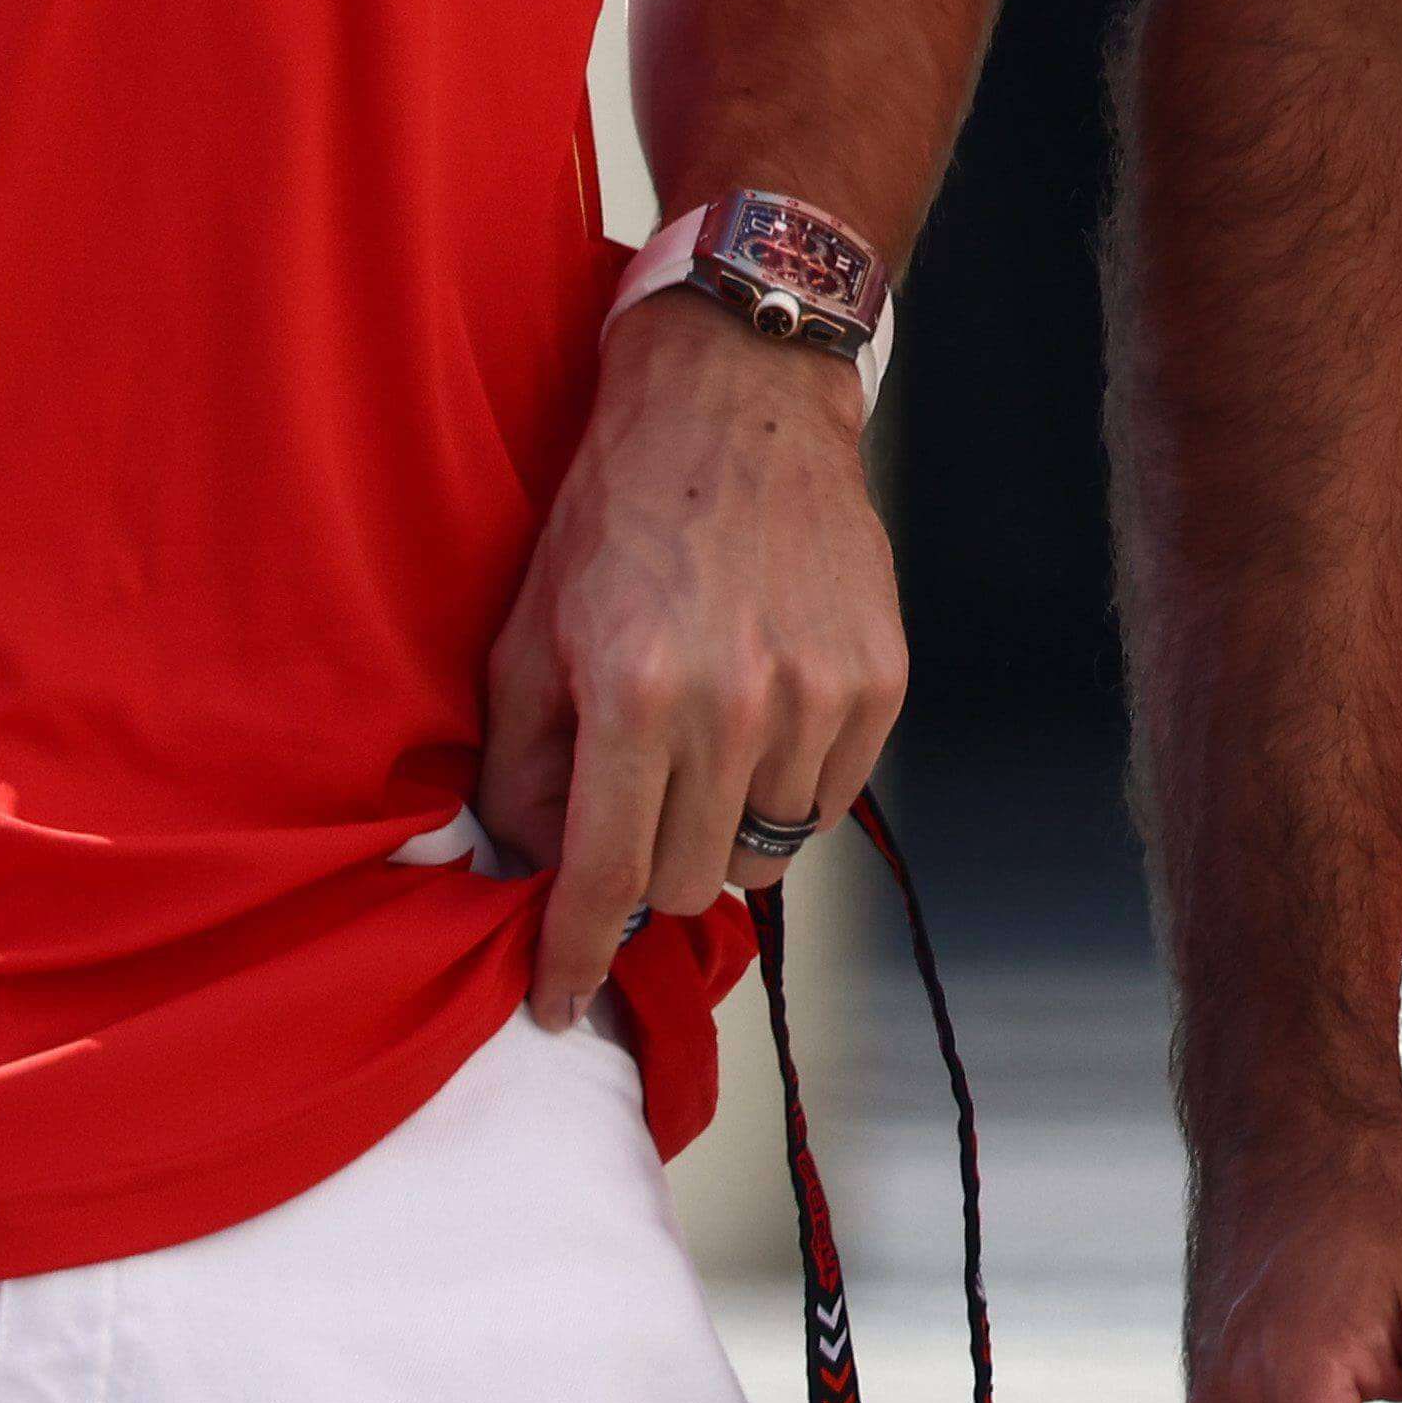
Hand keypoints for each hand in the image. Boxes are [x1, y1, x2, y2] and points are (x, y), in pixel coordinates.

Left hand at [475, 294, 904, 1024]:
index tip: (560, 1002)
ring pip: (762, 857)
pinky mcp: (880, 684)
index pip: (604, 880)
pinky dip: (783, 794)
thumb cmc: (619, 510)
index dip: (574, 956)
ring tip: (700, 751)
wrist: (741, 400)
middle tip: (630, 812)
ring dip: (719, 831)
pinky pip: (826, 805)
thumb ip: (521, 760)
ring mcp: (819, 698)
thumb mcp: (531, 628)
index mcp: (635, 695)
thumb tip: (530, 867)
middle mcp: (736, 707)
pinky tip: (759, 724)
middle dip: (643, 873)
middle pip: (684, 883)